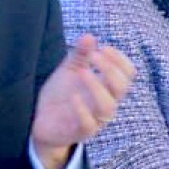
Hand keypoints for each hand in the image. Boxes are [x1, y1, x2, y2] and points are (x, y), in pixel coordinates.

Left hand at [31, 33, 135, 168]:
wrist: (41, 121)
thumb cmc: (60, 95)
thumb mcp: (69, 71)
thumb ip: (79, 55)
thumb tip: (89, 36)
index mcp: (106, 87)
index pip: (127, 74)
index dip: (120, 60)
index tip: (104, 48)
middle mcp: (105, 103)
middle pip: (121, 88)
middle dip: (110, 69)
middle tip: (93, 56)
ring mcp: (95, 119)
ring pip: (108, 107)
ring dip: (97, 87)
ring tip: (82, 72)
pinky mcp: (80, 132)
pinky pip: (88, 124)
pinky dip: (82, 110)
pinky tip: (73, 97)